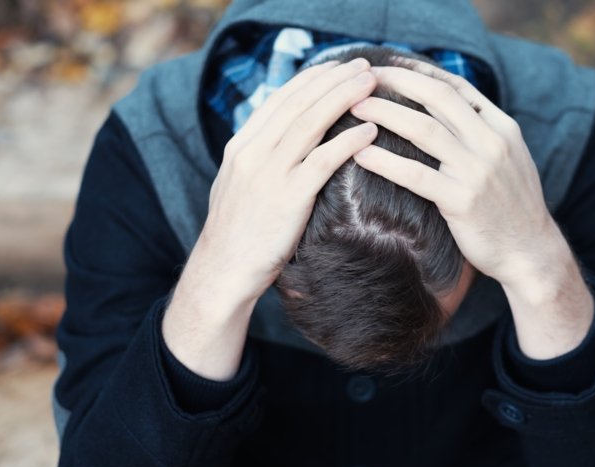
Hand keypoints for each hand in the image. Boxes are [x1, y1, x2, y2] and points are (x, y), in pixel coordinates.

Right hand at [163, 58, 377, 379]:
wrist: (223, 271)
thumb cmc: (238, 234)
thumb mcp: (239, 186)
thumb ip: (260, 160)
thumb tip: (285, 141)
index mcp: (241, 146)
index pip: (280, 100)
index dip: (312, 79)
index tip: (337, 68)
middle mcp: (253, 152)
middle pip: (299, 103)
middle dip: (334, 79)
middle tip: (363, 65)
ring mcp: (269, 174)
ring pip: (311, 123)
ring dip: (345, 98)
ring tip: (371, 85)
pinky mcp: (288, 198)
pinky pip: (323, 160)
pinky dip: (348, 141)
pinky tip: (370, 131)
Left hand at [350, 59, 593, 358]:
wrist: (531, 252)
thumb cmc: (512, 208)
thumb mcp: (508, 160)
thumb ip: (481, 133)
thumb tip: (445, 111)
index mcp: (502, 128)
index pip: (456, 87)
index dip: (418, 72)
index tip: (389, 66)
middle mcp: (491, 142)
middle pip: (437, 97)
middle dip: (397, 81)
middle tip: (363, 78)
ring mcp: (478, 171)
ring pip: (424, 130)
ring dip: (384, 113)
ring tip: (354, 107)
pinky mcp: (462, 201)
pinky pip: (416, 175)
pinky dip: (386, 162)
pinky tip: (361, 155)